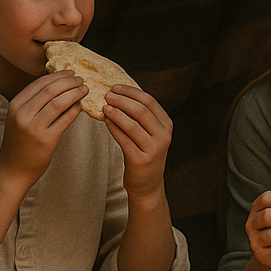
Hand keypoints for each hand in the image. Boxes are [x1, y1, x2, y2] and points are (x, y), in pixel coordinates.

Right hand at [0, 71, 87, 182]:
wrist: (13, 169)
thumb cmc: (19, 142)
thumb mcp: (20, 118)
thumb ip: (34, 103)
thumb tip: (59, 85)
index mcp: (15, 105)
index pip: (39, 83)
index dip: (57, 76)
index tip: (70, 73)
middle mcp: (22, 114)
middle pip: (50, 90)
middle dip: (69, 82)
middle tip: (81, 80)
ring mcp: (34, 127)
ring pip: (59, 102)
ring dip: (75, 93)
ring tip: (85, 90)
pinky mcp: (46, 140)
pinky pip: (65, 120)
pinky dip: (75, 110)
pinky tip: (81, 106)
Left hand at [102, 84, 172, 198]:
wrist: (147, 183)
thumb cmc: (144, 154)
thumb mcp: (149, 133)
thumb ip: (140, 116)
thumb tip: (118, 94)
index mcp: (166, 125)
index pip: (149, 101)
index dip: (131, 92)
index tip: (115, 87)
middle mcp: (163, 136)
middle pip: (141, 111)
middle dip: (122, 100)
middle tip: (107, 95)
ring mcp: (153, 149)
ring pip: (132, 124)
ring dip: (116, 113)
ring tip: (104, 106)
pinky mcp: (141, 160)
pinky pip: (124, 139)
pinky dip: (113, 128)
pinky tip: (105, 121)